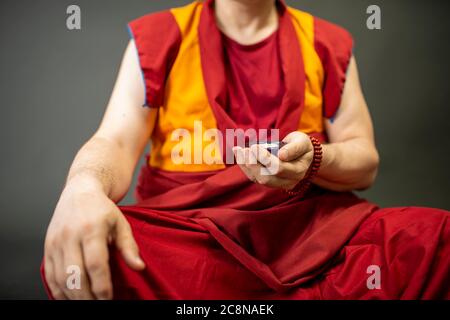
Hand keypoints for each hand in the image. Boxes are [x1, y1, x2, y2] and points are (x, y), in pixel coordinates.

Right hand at [44, 178, 144, 299]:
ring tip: (87, 303)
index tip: (109, 299)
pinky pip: (50, 274)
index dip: (102, 286)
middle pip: (75, 275)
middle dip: (87, 296)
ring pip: (60, 277)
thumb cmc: (103, 209)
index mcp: (92, 228)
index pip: (95, 264)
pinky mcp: (47, 246)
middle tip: (99, 305)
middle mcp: (70, 235)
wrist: (80, 191)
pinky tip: (70, 298)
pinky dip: (58, 290)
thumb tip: (139, 267)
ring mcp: (56, 241)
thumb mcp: (121, 223)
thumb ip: (128, 246)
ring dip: (73, 296)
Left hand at [233, 131, 313, 189]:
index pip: (278, 168)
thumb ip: (294, 148)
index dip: (265, 158)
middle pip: (266, 178)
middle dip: (252, 164)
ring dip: (245, 165)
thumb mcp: (302, 142)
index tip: (255, 147)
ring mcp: (277, 183)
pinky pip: (254, 177)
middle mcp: (288, 181)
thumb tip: (281, 155)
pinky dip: (244, 166)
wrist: (303, 156)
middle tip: (244, 149)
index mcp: (297, 171)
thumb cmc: (302, 146)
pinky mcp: (268, 181)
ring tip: (238, 151)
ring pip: (258, 179)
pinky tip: (238, 154)